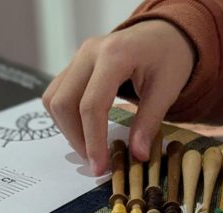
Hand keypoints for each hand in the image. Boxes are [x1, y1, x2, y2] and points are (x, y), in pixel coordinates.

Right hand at [43, 20, 195, 174]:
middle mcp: (88, 53)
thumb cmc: (168, 59)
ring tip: (91, 148)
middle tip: (97, 162)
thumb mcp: (167, 90)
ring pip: (54, 100)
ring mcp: (78, 57)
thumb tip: (137, 156)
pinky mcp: (74, 65)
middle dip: (77, 139)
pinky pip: (57, 94)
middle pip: (64, 103)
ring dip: (68, 130)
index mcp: (114, 55)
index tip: (100, 168)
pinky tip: (86, 130)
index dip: (93, 141)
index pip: (91, 105)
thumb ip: (149, 123)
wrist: (163, 34)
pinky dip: (66, 117)